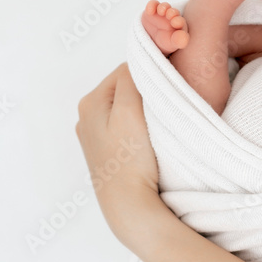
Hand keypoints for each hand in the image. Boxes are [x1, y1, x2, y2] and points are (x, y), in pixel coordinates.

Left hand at [75, 63, 159, 240]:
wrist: (128, 205)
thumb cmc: (130, 159)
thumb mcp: (129, 108)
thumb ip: (131, 77)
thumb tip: (139, 57)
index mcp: (90, 101)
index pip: (127, 69)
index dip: (152, 71)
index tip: (173, 79)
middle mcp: (87, 116)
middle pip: (126, 87)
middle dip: (148, 90)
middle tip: (169, 102)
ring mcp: (96, 135)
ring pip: (128, 105)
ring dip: (146, 107)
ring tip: (162, 120)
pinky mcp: (108, 151)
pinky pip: (127, 125)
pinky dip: (141, 124)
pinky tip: (152, 136)